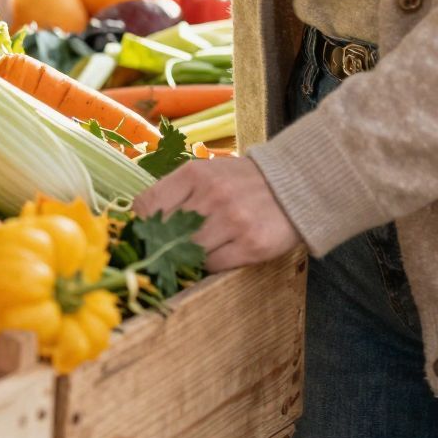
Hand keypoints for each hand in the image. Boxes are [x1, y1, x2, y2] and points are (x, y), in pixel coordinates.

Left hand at [133, 156, 301, 272]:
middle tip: (168, 247)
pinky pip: (214, 265)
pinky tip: (219, 253)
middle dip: (164, 244)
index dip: (142, 223)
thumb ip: (176, 191)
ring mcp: (233, 221)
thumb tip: (142, 220)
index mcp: (194, 173)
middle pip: (166, 233)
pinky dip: (210, 264)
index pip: (146, 204)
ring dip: (189, 256)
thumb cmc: (241, 181)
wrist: (295, 184)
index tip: (146, 230)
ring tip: (199, 248)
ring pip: (189, 252)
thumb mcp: (206, 172)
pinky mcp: (253, 245)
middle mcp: (212, 195)